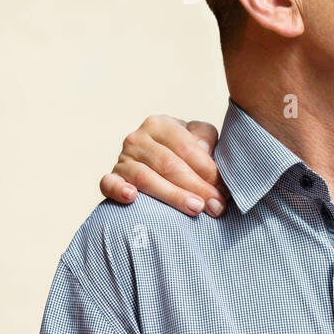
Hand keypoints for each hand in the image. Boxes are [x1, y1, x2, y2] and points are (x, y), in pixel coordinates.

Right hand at [99, 115, 227, 216]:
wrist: (156, 162)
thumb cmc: (184, 152)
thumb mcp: (199, 137)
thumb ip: (205, 137)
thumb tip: (204, 149)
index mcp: (161, 125)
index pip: (187, 148)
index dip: (208, 171)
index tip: (225, 191)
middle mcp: (138, 139)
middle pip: (169, 165)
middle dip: (197, 187)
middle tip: (216, 206)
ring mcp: (122, 159)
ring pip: (146, 178)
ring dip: (172, 195)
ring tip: (195, 208)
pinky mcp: (112, 177)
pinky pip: (109, 184)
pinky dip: (119, 190)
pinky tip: (132, 197)